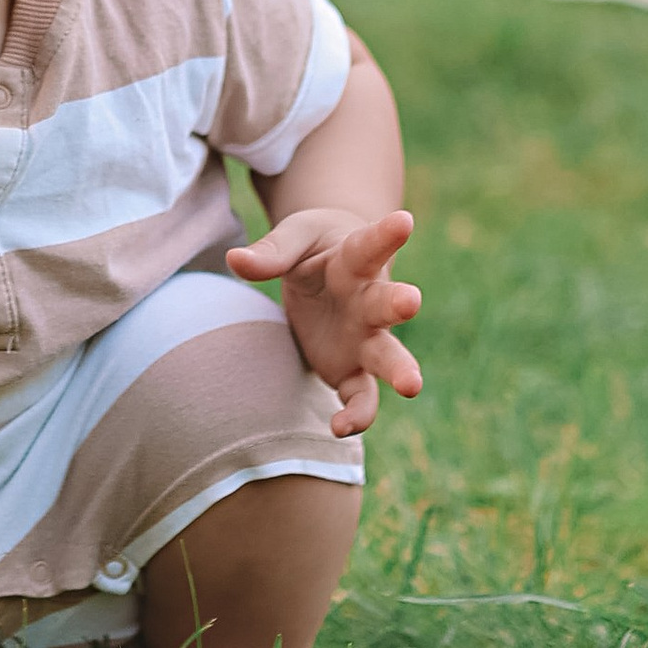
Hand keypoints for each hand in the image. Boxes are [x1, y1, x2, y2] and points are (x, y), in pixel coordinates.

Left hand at [227, 206, 421, 435]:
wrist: (330, 270)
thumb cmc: (314, 247)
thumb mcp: (294, 238)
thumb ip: (270, 252)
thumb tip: (234, 260)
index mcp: (354, 260)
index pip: (368, 244)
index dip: (385, 233)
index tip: (404, 219)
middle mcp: (368, 300)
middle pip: (385, 302)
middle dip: (398, 303)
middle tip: (411, 299)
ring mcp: (365, 339)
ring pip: (386, 357)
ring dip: (399, 369)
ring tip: (412, 384)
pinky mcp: (352, 371)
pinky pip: (361, 397)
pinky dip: (357, 415)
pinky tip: (339, 428)